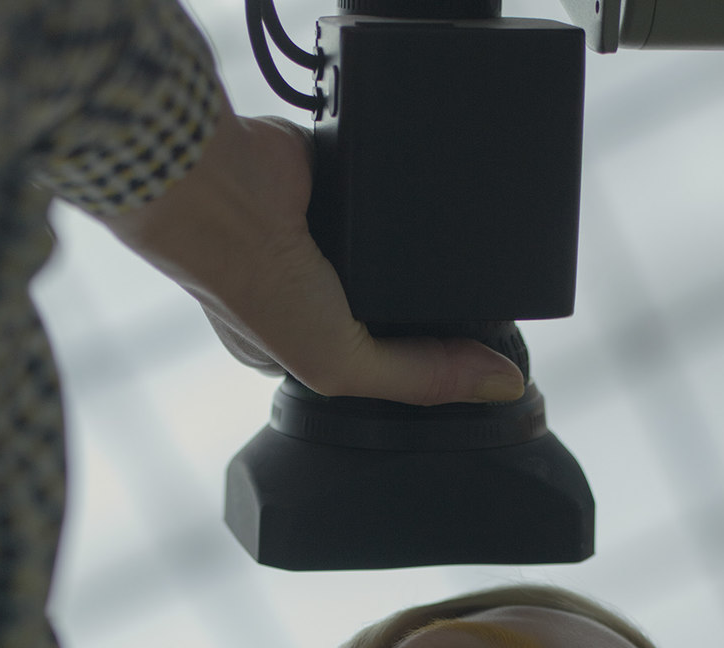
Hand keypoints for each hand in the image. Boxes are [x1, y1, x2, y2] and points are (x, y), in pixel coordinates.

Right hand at [104, 97, 525, 406]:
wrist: (220, 188)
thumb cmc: (249, 284)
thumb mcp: (339, 364)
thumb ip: (421, 379)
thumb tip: (503, 386)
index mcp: (302, 350)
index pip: (382, 371)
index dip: (432, 371)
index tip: (483, 368)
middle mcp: (316, 295)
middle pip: (399, 312)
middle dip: (436, 314)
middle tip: (484, 316)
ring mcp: (331, 241)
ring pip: (404, 257)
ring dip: (431, 256)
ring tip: (467, 257)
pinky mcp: (345, 185)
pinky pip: (401, 200)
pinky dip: (419, 202)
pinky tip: (440, 208)